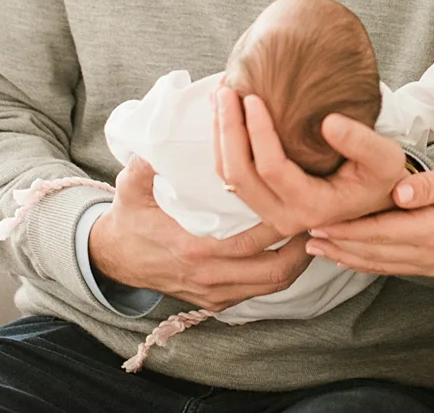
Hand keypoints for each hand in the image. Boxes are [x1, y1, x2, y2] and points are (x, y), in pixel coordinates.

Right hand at [87, 157, 309, 308]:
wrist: (112, 258)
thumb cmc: (129, 217)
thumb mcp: (131, 185)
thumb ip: (148, 161)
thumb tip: (163, 131)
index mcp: (193, 248)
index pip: (253, 238)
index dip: (282, 220)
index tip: (301, 196)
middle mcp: (208, 276)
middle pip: (274, 269)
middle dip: (302, 243)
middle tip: (321, 213)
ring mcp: (213, 293)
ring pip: (272, 284)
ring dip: (297, 261)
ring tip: (313, 230)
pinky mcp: (215, 302)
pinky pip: (258, 292)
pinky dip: (279, 273)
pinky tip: (290, 249)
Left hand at [214, 84, 407, 235]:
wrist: (380, 199)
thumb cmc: (384, 177)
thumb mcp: (385, 158)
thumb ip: (361, 142)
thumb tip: (328, 122)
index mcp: (313, 207)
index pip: (271, 168)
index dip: (257, 132)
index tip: (253, 97)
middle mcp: (287, 217)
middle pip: (239, 176)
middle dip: (228, 130)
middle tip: (225, 91)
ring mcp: (273, 213)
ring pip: (230, 179)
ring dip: (221, 137)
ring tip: (220, 97)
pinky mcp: (267, 203)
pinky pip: (234, 178)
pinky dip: (225, 145)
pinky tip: (226, 115)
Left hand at [302, 153, 433, 277]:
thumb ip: (429, 185)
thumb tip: (397, 192)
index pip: (378, 233)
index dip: (344, 230)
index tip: (314, 221)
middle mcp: (431, 255)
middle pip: (374, 254)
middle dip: (337, 246)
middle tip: (302, 236)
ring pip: (381, 264)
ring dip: (348, 257)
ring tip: (318, 247)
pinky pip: (395, 265)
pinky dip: (369, 261)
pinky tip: (353, 255)